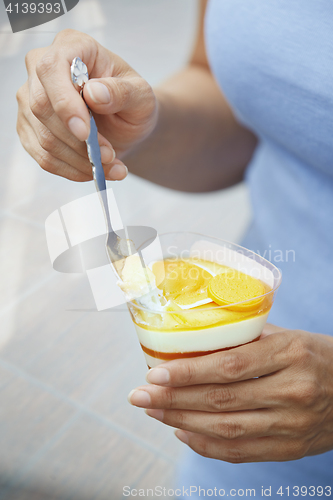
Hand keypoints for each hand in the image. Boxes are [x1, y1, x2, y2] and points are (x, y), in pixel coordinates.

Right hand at [16, 29, 157, 180]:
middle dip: (78, 141)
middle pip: (42, 107)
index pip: (51, 69)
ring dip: (80, 161)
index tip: (85, 132)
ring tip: (112, 167)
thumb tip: (93, 93)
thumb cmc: (133, 102)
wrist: (127, 124)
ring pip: (44, 138)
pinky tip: (95, 172)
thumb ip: (121, 92)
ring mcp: (31, 99)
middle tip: (109, 156)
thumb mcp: (141, 96)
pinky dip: (72, 170)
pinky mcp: (30, 128)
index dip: (64, 103)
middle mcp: (42, 68)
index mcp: (72, 46)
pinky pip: (44, 157)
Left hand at [128, 324, 332, 462]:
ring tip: (153, 411)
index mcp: (290, 354)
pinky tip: (182, 432)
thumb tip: (195, 339)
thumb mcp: (288, 336)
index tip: (154, 372)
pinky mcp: (291, 448)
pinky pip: (240, 452)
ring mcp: (292, 425)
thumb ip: (246, 338)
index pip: (229, 366)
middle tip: (139, 394)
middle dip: (172, 399)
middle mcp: (292, 391)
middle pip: (220, 400)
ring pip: (226, 429)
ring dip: (182, 422)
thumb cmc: (317, 356)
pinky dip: (206, 445)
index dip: (187, 372)